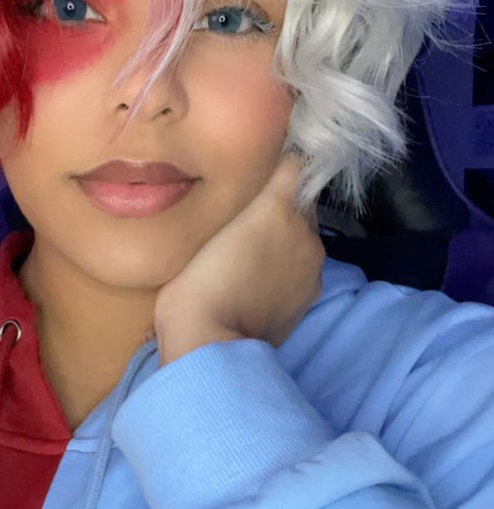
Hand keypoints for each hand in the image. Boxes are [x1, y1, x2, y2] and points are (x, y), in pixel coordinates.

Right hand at [154, 153, 325, 361]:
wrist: (210, 342)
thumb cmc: (195, 279)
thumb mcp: (205, 227)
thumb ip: (236, 199)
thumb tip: (256, 180)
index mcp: (279, 205)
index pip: (294, 165)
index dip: (276, 167)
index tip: (254, 172)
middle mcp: (306, 230)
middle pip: (300, 202)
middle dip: (279, 203)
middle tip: (244, 215)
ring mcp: (313, 266)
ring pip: (303, 235)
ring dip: (284, 237)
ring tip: (248, 250)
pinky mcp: (311, 295)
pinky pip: (302, 266)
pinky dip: (287, 266)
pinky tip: (258, 279)